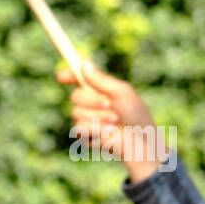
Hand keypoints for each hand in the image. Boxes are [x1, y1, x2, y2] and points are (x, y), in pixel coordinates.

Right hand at [58, 60, 165, 180]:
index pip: (77, 79)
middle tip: (109, 105)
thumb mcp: (123, 92)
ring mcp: (87, 120)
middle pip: (75, 96)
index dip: (68, 75)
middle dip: (91, 101)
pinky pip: (79, 128)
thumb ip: (102, 80)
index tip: (62, 76)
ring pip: (77, 113)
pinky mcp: (86, 136)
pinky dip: (96, 129)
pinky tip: (110, 133)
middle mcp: (90, 104)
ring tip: (115, 121)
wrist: (141, 140)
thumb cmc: (136, 115)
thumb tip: (84, 62)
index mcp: (98, 90)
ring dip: (98, 117)